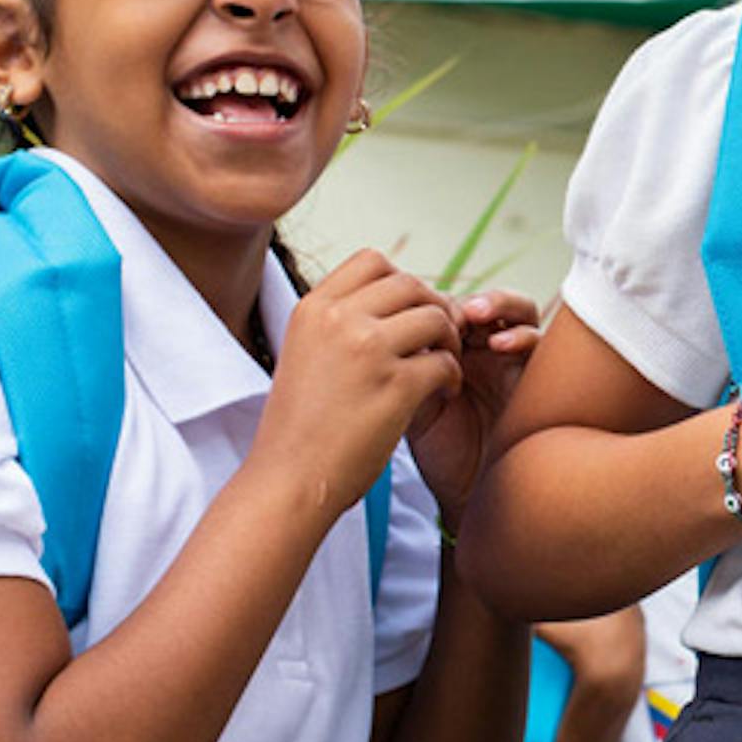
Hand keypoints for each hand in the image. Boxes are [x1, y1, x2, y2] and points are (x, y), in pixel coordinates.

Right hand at [252, 251, 461, 523]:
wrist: (289, 480)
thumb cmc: (301, 426)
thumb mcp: (306, 354)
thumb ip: (341, 323)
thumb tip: (397, 299)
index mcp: (313, 308)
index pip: (372, 261)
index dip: (401, 283)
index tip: (407, 314)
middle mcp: (338, 320)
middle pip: (410, 284)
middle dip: (432, 308)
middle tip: (438, 340)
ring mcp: (368, 349)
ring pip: (435, 317)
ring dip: (449, 340)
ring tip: (442, 366)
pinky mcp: (396, 384)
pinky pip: (445, 361)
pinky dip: (452, 377)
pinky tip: (442, 394)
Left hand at [404, 288, 544, 512]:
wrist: (468, 495)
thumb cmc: (439, 455)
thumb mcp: (411, 403)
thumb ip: (408, 364)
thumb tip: (390, 323)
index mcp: (453, 351)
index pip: (449, 306)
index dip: (435, 302)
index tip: (414, 311)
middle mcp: (486, 350)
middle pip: (484, 300)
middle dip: (467, 297)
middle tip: (449, 308)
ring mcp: (513, 362)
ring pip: (519, 310)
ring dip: (499, 304)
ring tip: (475, 314)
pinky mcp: (536, 380)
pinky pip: (540, 344)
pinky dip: (522, 335)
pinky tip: (500, 344)